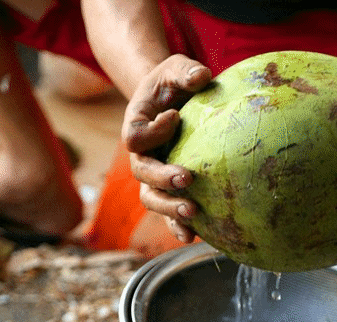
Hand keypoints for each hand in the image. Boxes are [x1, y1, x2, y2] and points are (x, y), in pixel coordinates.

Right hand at [121, 54, 211, 242]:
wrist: (169, 104)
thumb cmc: (172, 85)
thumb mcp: (176, 70)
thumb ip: (185, 71)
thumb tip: (202, 76)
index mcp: (135, 127)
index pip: (135, 137)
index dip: (152, 132)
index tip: (175, 117)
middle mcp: (139, 157)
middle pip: (142, 174)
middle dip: (163, 179)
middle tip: (187, 179)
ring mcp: (152, 178)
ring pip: (152, 199)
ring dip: (170, 209)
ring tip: (193, 212)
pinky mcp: (168, 192)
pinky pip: (168, 215)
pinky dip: (178, 227)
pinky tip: (194, 236)